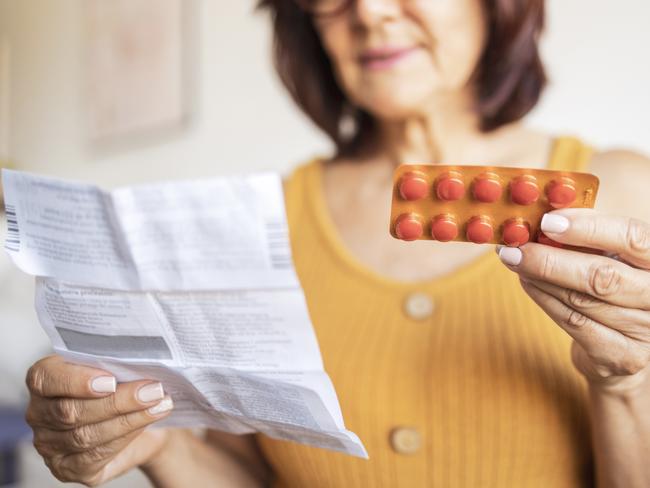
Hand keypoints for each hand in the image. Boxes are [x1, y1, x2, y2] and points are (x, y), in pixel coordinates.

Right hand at [25, 355, 173, 485]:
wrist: (141, 419)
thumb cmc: (123, 384)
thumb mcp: (117, 365)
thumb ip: (116, 361)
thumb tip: (137, 359)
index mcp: (44, 380)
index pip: (45, 378)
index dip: (76, 380)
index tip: (110, 380)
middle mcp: (39, 414)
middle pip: (71, 411)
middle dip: (117, 401)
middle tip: (152, 390)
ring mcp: (50, 445)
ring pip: (85, 435)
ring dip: (129, 419)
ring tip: (159, 403)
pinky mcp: (68, 468)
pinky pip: (95, 456)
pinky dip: (127, 436)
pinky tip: (148, 421)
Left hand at [497, 209, 649, 391]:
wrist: (632, 350)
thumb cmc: (619, 290)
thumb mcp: (616, 256)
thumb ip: (590, 237)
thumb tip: (545, 217)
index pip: (634, 238)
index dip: (589, 228)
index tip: (549, 221)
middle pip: (602, 275)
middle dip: (551, 259)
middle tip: (516, 246)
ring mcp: (646, 331)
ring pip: (581, 300)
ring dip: (540, 277)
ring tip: (514, 260)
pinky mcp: (622, 357)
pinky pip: (574, 323)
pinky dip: (545, 299)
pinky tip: (527, 282)